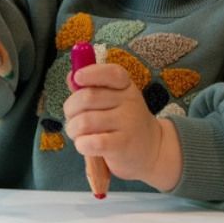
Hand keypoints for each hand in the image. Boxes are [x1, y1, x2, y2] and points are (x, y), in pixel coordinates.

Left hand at [64, 63, 182, 189]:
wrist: (152, 150)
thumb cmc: (124, 123)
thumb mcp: (114, 100)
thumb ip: (92, 88)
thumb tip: (72, 76)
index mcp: (126, 86)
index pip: (111, 73)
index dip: (91, 73)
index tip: (78, 78)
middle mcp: (129, 101)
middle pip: (87, 97)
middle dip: (70, 109)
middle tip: (71, 119)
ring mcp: (128, 123)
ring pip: (85, 121)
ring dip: (73, 129)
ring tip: (77, 134)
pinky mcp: (123, 144)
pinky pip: (92, 142)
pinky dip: (81, 144)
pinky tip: (84, 145)